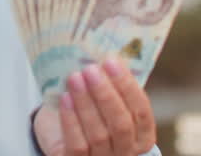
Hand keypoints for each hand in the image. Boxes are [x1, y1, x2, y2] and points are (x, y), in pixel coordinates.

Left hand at [33, 59, 155, 155]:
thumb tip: (107, 54)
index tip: (111, 62)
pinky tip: (66, 99)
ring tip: (75, 78)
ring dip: (86, 103)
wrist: (60, 134)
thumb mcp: (105, 100)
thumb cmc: (89, 112)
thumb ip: (111, 85)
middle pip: (121, 125)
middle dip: (106, 95)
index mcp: (141, 136)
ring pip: (99, 135)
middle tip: (90, 69)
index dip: (128, 87)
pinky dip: (72, 120)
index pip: (141, 112)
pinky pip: (78, 145)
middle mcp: (126, 152)